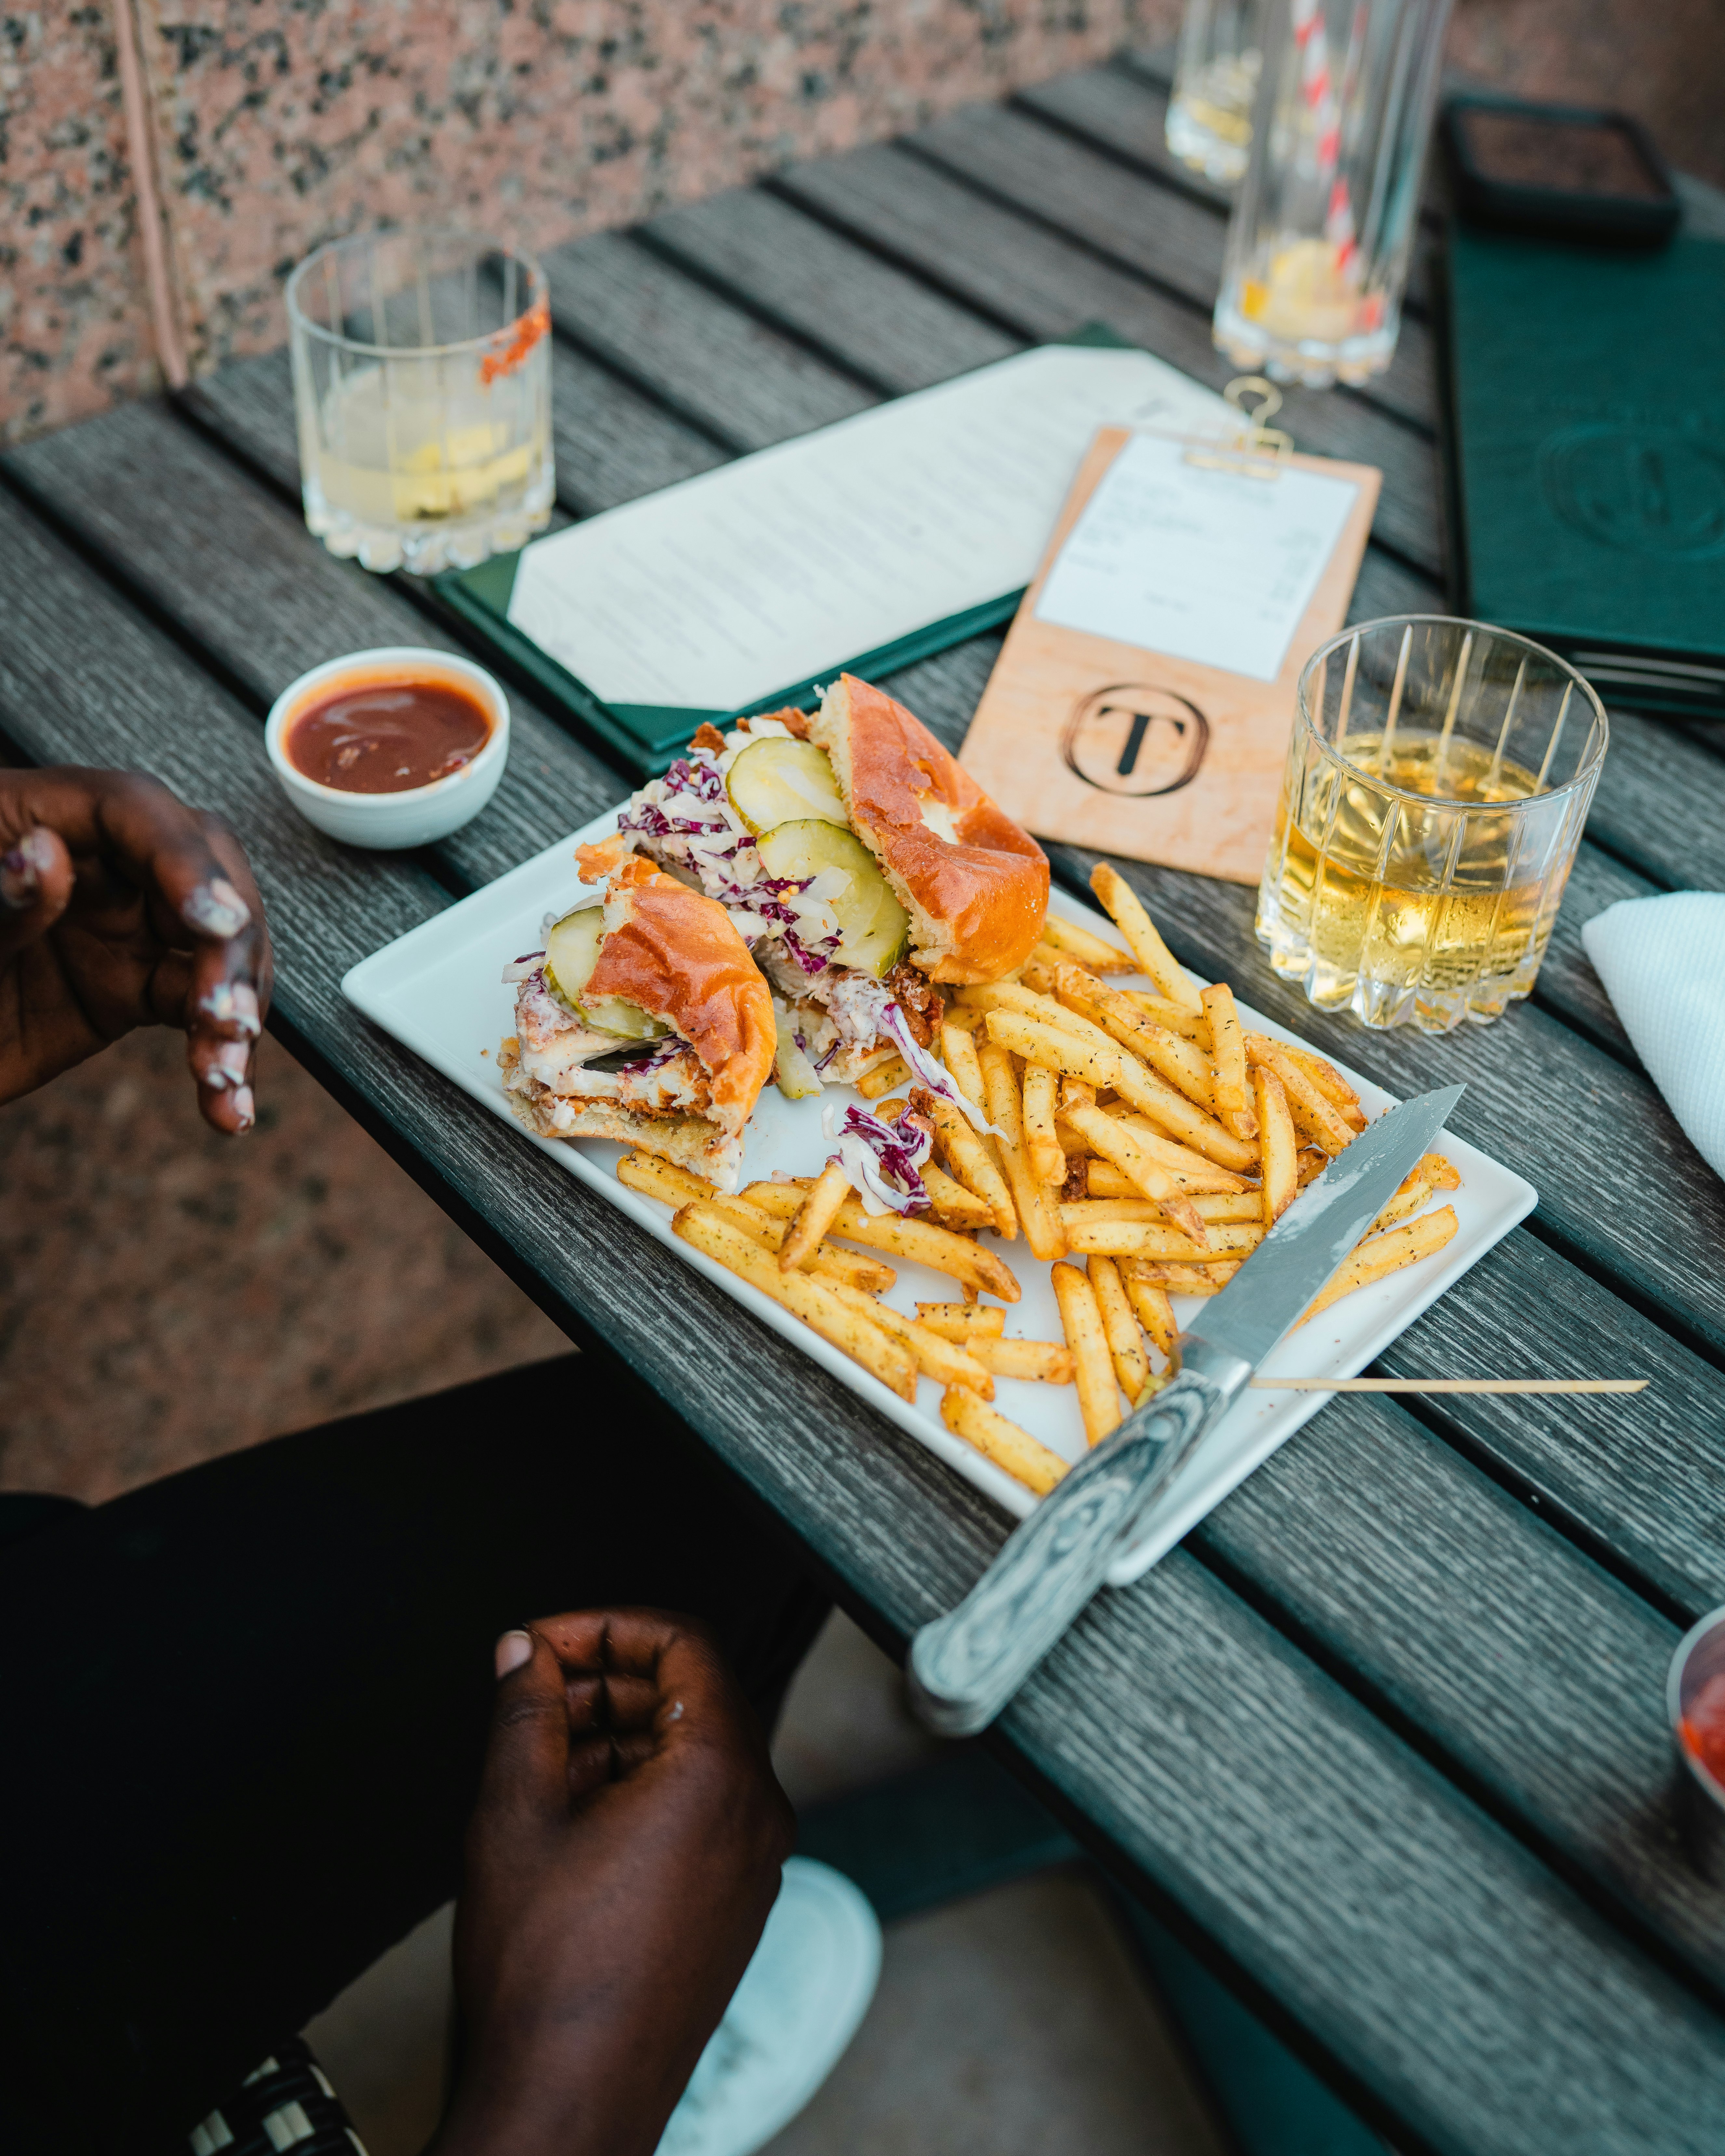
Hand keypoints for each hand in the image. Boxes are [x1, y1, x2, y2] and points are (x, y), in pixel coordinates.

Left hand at [0, 767, 270, 1132]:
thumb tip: (42, 855)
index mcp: (36, 816)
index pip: (134, 813)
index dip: (184, 862)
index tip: (214, 922)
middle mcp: (94, 864)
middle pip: (201, 876)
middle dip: (231, 946)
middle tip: (225, 1012)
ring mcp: (121, 927)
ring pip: (214, 950)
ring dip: (236, 1011)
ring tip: (223, 1071)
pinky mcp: (134, 986)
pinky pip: (195, 1011)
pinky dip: (220, 1059)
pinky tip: (227, 1106)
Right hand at [432, 1610, 794, 2155]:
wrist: (565, 2104)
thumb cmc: (546, 1978)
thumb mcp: (515, 1813)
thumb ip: (524, 1711)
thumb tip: (524, 1652)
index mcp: (721, 1775)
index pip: (684, 1645)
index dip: (605, 1626)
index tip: (543, 1641)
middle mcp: (757, 1815)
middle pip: (691, 1697)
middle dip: (603, 1683)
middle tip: (530, 1695)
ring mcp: (752, 1866)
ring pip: (690, 1756)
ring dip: (614, 1738)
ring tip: (537, 1762)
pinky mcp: (733, 1905)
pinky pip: (698, 1812)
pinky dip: (638, 1789)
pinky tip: (569, 1814)